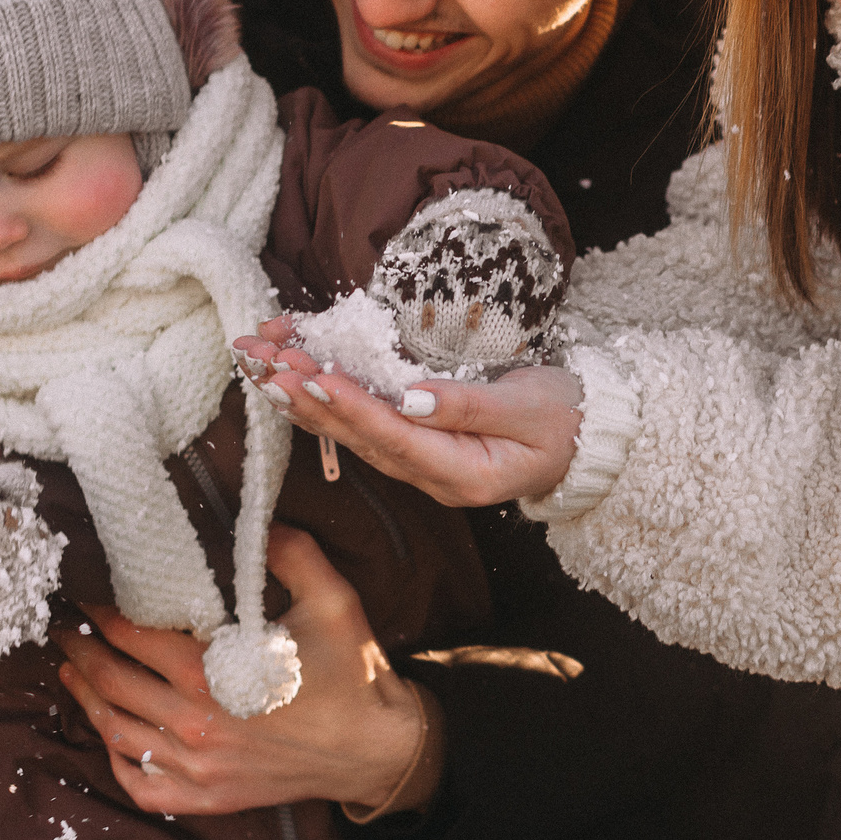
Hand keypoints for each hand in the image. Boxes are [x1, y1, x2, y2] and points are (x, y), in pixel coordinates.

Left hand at [54, 523, 425, 814]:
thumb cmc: (351, 673)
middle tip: (64, 631)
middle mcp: (194, 723)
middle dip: (80, 653)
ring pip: (117, 733)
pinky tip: (110, 739)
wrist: (376, 748)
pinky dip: (116, 764)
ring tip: (72, 673)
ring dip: (86, 700)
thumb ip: (290, 554)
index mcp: (213, 673)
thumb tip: (256, 522)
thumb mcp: (330, 599)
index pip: (133, 637)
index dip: (103, 614)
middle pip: (112, 683)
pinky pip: (142, 786)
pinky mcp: (209, 798)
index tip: (88, 598)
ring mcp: (198, 766)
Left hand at [233, 316, 583, 506]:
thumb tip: (412, 397)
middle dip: (305, 398)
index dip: (352, 407)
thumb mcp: (530, 408)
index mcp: (462, 473)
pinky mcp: (412, 444)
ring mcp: (418, 464)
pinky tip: (288, 378)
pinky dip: (321, 398)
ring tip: (258, 364)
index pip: (396, 438)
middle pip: (358, 439)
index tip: (312, 377)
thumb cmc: (563, 419)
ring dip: (300, 398)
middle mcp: (430, 476)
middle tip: (262, 364)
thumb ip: (472, 406)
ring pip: (348, 433)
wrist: (582, 440)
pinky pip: (359, 424)